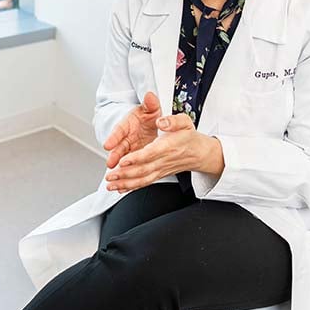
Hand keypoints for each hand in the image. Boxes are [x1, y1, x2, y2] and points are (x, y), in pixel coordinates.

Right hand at [103, 92, 161, 169]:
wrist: (153, 121)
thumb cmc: (150, 113)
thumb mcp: (152, 107)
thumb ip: (151, 103)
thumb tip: (150, 96)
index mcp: (128, 123)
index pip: (119, 130)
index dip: (114, 138)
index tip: (108, 145)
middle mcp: (126, 136)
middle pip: (118, 146)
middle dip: (114, 155)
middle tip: (110, 162)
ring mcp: (130, 147)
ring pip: (122, 157)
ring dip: (118, 166)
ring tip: (114, 174)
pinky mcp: (135, 156)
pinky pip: (129, 164)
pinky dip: (126, 172)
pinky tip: (123, 181)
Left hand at [105, 113, 224, 192]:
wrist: (199, 153)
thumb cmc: (189, 137)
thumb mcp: (185, 122)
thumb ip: (173, 121)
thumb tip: (160, 121)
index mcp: (168, 146)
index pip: (151, 153)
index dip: (137, 158)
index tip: (124, 160)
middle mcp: (163, 160)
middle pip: (143, 169)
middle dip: (125, 174)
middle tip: (110, 175)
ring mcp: (161, 170)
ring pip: (142, 179)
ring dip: (125, 183)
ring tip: (110, 184)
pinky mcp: (159, 175)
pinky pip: (145, 182)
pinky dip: (131, 187)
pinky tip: (120, 189)